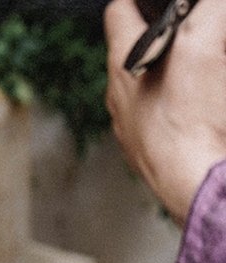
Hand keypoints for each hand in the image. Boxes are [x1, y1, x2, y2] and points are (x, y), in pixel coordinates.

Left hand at [104, 0, 225, 223]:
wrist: (194, 181)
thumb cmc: (189, 118)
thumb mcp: (204, 41)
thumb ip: (207, 11)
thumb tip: (208, 7)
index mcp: (122, 63)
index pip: (118, 11)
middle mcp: (120, 95)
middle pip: (134, 48)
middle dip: (163, 31)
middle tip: (190, 24)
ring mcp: (133, 125)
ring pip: (146, 84)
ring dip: (171, 68)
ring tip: (199, 61)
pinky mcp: (152, 147)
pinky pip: (159, 114)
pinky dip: (177, 101)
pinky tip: (201, 99)